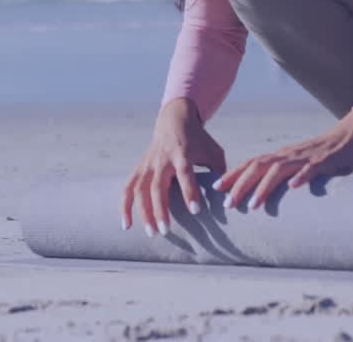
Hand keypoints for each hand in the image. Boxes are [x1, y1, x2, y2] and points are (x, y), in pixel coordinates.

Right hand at [121, 97, 226, 236]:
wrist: (174, 120)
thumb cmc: (198, 139)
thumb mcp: (213, 150)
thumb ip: (220, 172)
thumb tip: (228, 198)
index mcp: (182, 153)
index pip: (185, 173)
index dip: (189, 192)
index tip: (196, 211)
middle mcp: (162, 160)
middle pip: (157, 186)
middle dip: (160, 209)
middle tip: (165, 231)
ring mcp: (148, 164)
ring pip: (140, 190)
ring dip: (143, 212)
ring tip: (151, 233)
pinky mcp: (139, 168)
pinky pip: (128, 189)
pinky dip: (125, 207)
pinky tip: (127, 226)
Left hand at [211, 109, 352, 209]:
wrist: (349, 136)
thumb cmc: (322, 155)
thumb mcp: (298, 166)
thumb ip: (283, 177)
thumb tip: (266, 196)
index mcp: (280, 156)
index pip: (250, 164)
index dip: (232, 175)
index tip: (215, 189)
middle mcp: (288, 155)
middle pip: (258, 167)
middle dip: (240, 185)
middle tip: (228, 204)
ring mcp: (305, 158)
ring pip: (279, 170)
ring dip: (264, 187)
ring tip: (253, 205)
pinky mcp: (323, 161)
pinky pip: (310, 169)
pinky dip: (300, 177)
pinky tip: (293, 187)